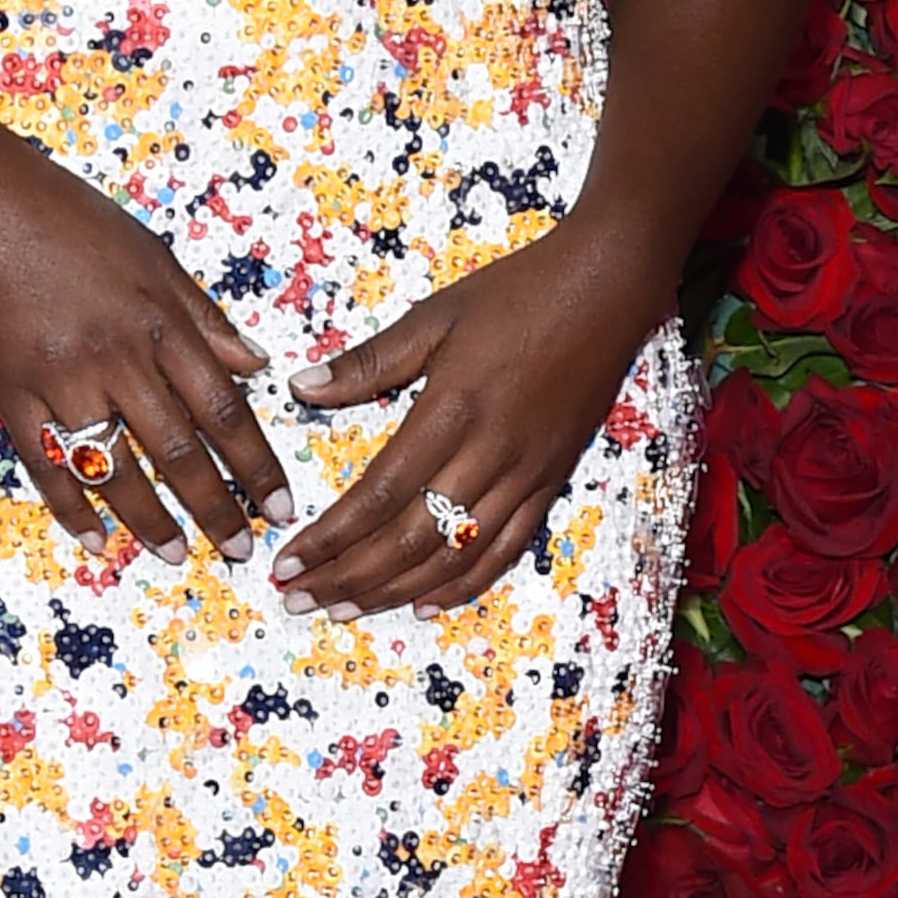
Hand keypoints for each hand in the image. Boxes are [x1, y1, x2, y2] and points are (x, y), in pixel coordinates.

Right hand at [0, 133, 286, 565]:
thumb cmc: (69, 218)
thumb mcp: (153, 255)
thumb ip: (203, 319)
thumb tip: (257, 366)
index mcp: (159, 322)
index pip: (224, 409)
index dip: (256, 465)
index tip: (279, 506)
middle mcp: (116, 356)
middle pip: (177, 450)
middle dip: (215, 509)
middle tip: (240, 551)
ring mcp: (59, 377)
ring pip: (114, 466)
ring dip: (150, 519)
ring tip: (176, 555)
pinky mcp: (9, 388)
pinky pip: (44, 462)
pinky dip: (71, 505)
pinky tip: (95, 537)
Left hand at [271, 229, 662, 612]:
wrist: (610, 287)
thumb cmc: (519, 291)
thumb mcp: (435, 316)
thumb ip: (369, 362)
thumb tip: (302, 387)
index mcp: (451, 410)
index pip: (378, 494)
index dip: (329, 537)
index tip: (288, 562)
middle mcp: (489, 453)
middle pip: (408, 539)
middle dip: (348, 576)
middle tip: (299, 599)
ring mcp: (525, 474)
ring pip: (454, 555)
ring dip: (394, 591)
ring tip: (345, 611)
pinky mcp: (552, 482)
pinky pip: (506, 549)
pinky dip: (464, 583)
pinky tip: (425, 603)